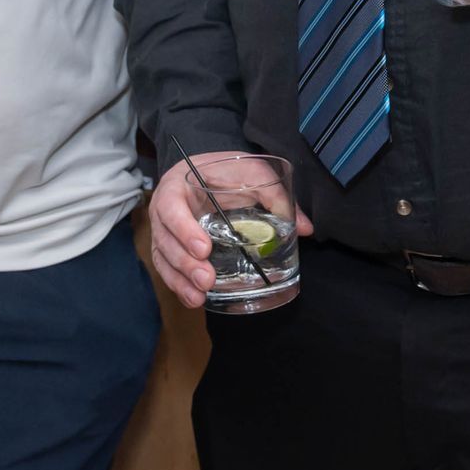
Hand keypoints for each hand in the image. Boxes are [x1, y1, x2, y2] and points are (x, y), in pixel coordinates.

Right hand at [148, 154, 314, 309]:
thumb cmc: (225, 170)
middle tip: (207, 279)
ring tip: (199, 296)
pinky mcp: (171, 249)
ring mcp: (165, 231)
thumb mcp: (251, 171)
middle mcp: (165, 209)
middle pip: (165, 238)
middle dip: (184, 262)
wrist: (207, 172)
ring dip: (180, 279)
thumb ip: (275, 194)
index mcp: (178, 185)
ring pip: (163, 258)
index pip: (171, 205)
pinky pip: (168, 269)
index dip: (182, 228)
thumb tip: (305, 228)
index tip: (203, 248)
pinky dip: (179, 286)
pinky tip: (194, 299)